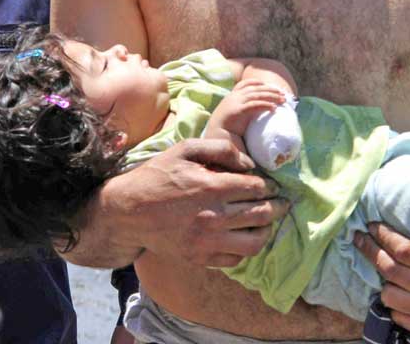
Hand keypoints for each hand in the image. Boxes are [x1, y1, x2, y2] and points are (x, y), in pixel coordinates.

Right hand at [70, 138, 288, 268]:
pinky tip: (244, 236)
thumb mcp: (185, 149)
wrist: (128, 211)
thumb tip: (249, 163)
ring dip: (267, 231)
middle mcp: (212, 217)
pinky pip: (234, 260)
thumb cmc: (157, 175)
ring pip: (254, 243)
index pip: (256, 188)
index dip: (270, 186)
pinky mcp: (199, 259)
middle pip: (261, 215)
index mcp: (211, 187)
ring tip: (268, 222)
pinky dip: (245, 249)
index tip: (273, 185)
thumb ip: (220, 149)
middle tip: (282, 203)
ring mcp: (206, 242)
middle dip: (277, 207)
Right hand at [206, 82, 285, 139]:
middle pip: (255, 89)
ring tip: (282, 100)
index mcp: (231, 96)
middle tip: (282, 93)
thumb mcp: (233, 114)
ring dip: (271, 96)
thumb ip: (241, 109)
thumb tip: (253, 111)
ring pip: (257, 95)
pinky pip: (255, 105)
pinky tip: (274, 108)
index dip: (257, 83)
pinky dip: (265, 105)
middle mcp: (233, 97)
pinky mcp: (238, 111)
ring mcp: (235, 102)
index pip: (245, 84)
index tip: (268, 85)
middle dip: (270, 90)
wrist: (215, 135)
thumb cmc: (225, 128)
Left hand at [353, 221, 409, 336]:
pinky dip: (393, 301)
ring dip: (382, 277)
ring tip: (382, 261)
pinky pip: (399, 316)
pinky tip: (396, 285)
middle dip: (371, 250)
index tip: (372, 225)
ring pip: (390, 296)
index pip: (404, 251)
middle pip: (391, 271)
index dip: (383, 236)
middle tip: (362, 237)